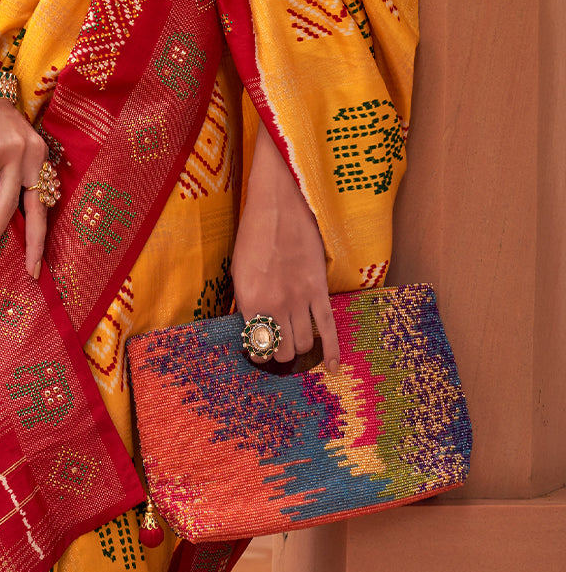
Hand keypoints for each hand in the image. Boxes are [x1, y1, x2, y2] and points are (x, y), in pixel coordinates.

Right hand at [0, 95, 51, 278]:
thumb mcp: (5, 142)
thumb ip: (10, 168)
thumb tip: (4, 207)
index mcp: (39, 156)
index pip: (45, 203)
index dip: (41, 233)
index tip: (37, 261)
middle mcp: (33, 155)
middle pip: (37, 210)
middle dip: (33, 245)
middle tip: (29, 273)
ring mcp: (15, 152)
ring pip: (7, 206)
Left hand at [232, 120, 339, 372]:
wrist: (279, 204)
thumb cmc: (254, 233)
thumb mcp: (239, 268)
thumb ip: (246, 300)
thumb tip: (252, 325)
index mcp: (249, 300)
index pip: (256, 345)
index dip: (258, 354)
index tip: (259, 352)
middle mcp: (274, 305)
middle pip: (282, 351)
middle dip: (279, 354)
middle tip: (279, 347)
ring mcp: (299, 299)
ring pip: (304, 344)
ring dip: (299, 349)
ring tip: (295, 342)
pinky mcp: (319, 290)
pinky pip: (328, 329)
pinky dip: (331, 351)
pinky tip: (332, 367)